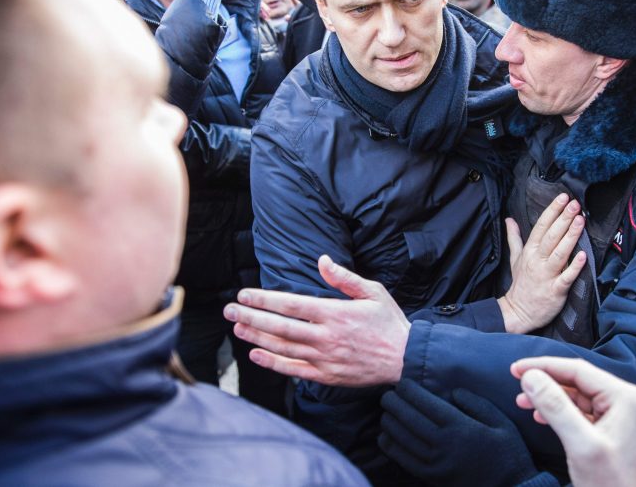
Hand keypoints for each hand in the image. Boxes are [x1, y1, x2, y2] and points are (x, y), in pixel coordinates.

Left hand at [224, 255, 410, 385]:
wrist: (406, 359)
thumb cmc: (389, 323)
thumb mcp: (372, 292)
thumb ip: (344, 277)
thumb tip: (322, 260)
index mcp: (335, 313)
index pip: (290, 305)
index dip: (264, 299)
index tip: (244, 294)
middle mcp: (325, 336)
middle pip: (279, 326)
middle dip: (250, 317)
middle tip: (228, 310)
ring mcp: (324, 358)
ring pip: (282, 348)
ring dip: (256, 338)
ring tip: (237, 328)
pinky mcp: (326, 375)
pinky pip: (293, 370)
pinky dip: (273, 363)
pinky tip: (256, 355)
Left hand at [379, 381, 537, 486]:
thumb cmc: (508, 454)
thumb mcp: (502, 423)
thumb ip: (477, 404)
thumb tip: (453, 391)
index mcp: (460, 427)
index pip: (426, 404)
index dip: (409, 391)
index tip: (402, 383)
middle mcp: (443, 444)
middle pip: (409, 419)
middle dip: (394, 404)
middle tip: (386, 395)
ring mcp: (435, 463)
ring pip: (403, 438)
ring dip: (390, 422)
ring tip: (385, 412)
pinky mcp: (431, 478)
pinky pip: (404, 460)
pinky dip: (391, 446)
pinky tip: (385, 436)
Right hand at [498, 194, 585, 333]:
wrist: (518, 312)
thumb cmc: (521, 284)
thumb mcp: (515, 258)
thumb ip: (514, 238)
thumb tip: (509, 220)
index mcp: (530, 251)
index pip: (541, 226)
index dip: (552, 211)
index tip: (563, 197)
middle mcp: (537, 260)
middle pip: (551, 236)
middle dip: (564, 219)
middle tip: (575, 204)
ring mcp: (546, 275)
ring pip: (560, 253)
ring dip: (570, 236)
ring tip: (580, 221)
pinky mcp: (555, 290)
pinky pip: (566, 277)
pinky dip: (574, 266)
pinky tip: (584, 255)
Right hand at [511, 357, 635, 486]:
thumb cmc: (614, 486)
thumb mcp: (581, 445)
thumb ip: (556, 407)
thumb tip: (531, 377)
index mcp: (625, 398)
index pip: (577, 370)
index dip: (543, 366)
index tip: (516, 369)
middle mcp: (627, 401)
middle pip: (577, 381)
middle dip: (545, 382)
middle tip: (517, 383)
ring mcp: (622, 416)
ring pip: (578, 396)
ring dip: (550, 397)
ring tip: (524, 401)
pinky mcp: (614, 430)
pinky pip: (583, 412)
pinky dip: (561, 412)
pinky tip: (542, 415)